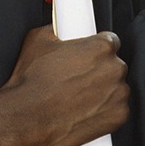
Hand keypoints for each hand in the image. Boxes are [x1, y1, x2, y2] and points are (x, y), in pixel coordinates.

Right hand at [0, 26, 128, 145]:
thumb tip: (59, 27)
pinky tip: (86, 112)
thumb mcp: (39, 40)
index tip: (90, 56)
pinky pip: (117, 110)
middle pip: (115, 66)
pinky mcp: (119, 116)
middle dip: (101, 71)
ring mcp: (119, 94)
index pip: (111, 41)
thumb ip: (57, 29)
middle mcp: (116, 69)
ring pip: (117, 88)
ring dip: (104, 92)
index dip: (99, 49)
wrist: (25, 118)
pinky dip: (106, 112)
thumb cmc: (31, 81)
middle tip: (80, 79)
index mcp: (102, 47)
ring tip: (80, 98)